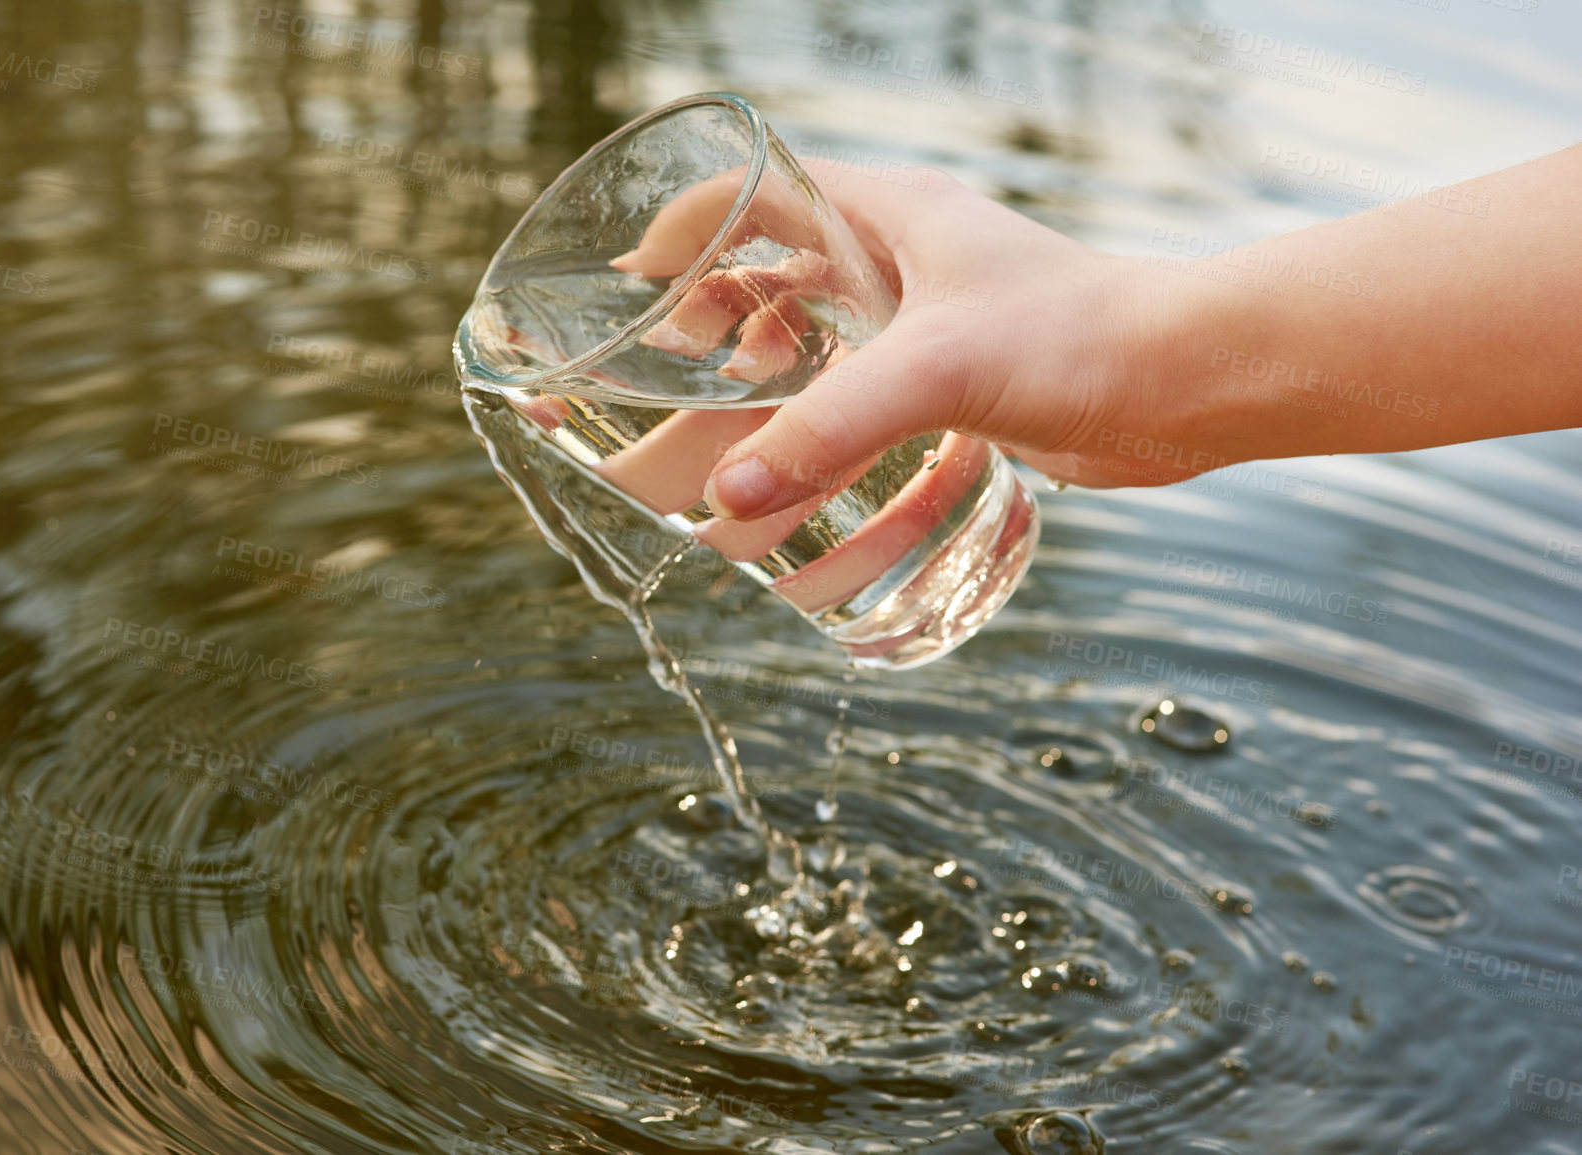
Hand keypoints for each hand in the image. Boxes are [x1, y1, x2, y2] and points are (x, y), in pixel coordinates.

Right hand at [679, 159, 1212, 519]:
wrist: (1189, 384)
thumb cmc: (1079, 339)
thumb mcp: (936, 371)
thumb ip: (828, 428)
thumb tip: (729, 496)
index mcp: (891, 214)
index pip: (761, 186)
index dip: (688, 222)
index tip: (632, 280)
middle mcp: (905, 257)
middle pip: (779, 264)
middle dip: (715, 313)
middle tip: (660, 369)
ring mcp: (932, 318)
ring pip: (823, 333)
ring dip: (768, 374)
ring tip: (712, 426)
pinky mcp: (960, 379)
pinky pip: (867, 390)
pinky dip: (825, 419)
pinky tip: (801, 467)